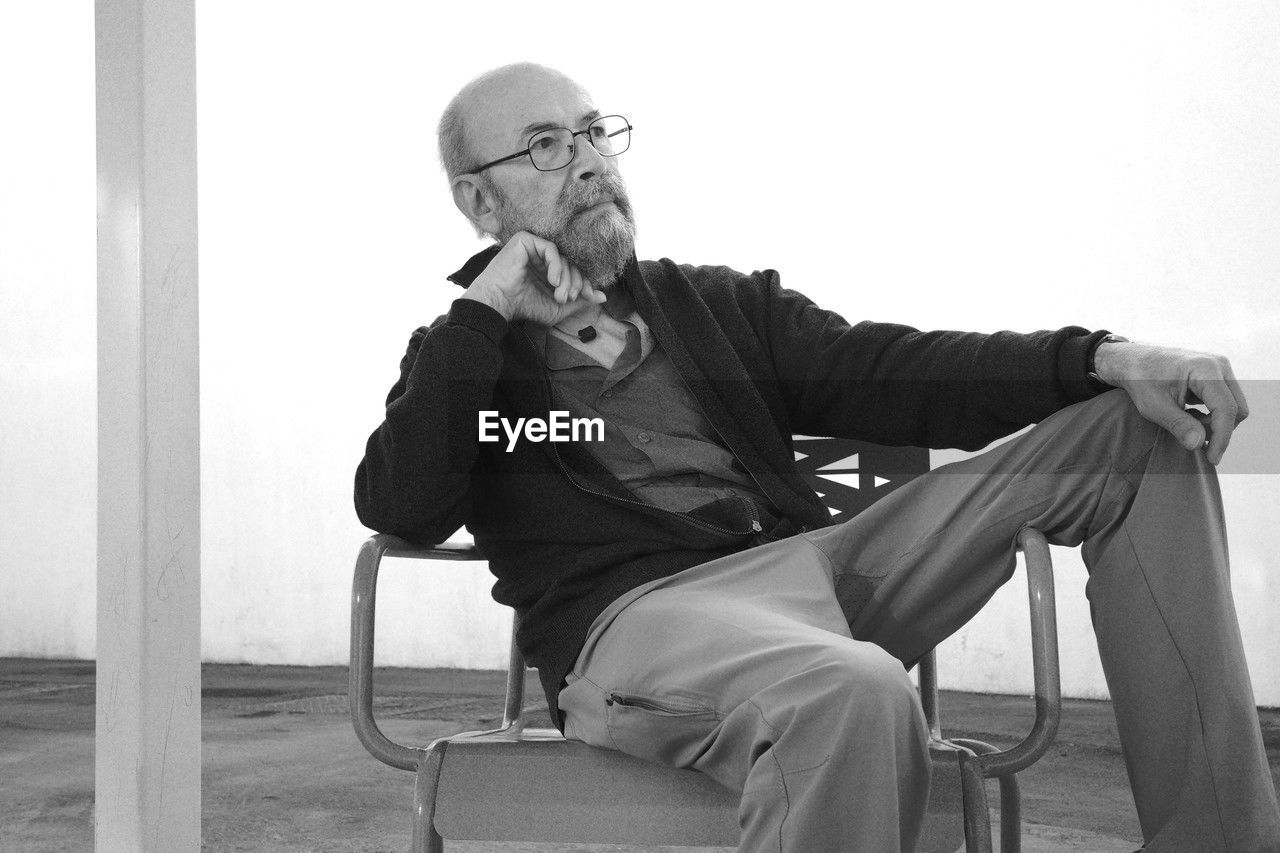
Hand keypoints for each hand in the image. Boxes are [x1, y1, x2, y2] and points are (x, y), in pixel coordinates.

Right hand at [461, 231, 606, 325]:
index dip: (584, 282)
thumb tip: (603, 297)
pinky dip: (556, 265)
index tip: (589, 296)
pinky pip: (550, 248)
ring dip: (566, 278)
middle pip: (570, 263)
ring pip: (562, 257)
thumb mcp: (558, 308)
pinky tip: (553, 281)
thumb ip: (580, 301)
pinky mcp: (525, 239)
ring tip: (560, 295)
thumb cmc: (523, 306)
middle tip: (569, 298)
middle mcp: (540, 256)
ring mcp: (533, 246)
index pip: (573, 270)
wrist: (498, 302)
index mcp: (547, 269)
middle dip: (575, 282)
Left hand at [1093, 340, 1248, 464]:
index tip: (1212, 459)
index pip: (1226, 409)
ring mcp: (1220, 369)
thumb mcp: (1154, 406)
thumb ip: (1178, 425)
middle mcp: (1219, 365)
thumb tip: (1199, 444)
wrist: (1133, 361)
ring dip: (1215, 424)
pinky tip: (1189, 416)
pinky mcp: (1217, 376)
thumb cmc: (1141, 380)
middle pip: (1237, 409)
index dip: (1222, 437)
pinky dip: (1212, 416)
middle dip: (1220, 431)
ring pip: (1233, 407)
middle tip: (1194, 442)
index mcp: (1205, 369)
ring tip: (1187, 426)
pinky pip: (1225, 402)